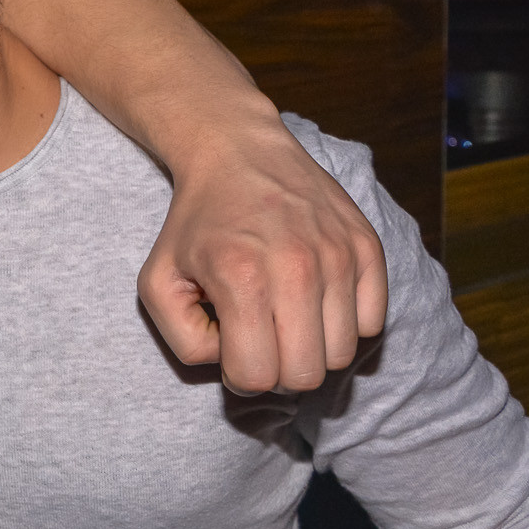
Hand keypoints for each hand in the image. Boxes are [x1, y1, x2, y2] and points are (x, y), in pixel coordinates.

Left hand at [137, 119, 387, 394]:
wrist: (236, 151)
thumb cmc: (194, 224)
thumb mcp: (157, 282)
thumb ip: (183, 340)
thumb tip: (232, 364)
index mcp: (241, 278)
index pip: (258, 376)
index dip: (239, 376)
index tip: (231, 347)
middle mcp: (298, 267)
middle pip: (306, 375)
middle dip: (277, 370)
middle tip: (260, 338)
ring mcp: (339, 255)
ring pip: (341, 354)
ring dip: (311, 347)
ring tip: (285, 315)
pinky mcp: (368, 246)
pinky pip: (371, 323)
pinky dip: (344, 323)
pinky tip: (314, 298)